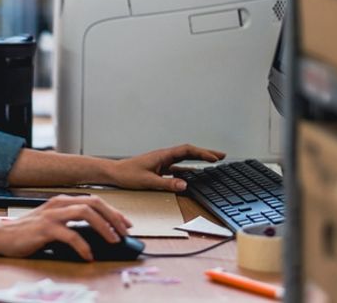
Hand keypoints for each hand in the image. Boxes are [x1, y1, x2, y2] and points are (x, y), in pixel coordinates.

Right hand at [0, 194, 131, 261]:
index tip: (125, 224)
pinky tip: (88, 255)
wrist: (2, 236)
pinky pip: (70, 235)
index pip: (94, 200)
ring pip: (85, 213)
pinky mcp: (45, 229)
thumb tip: (97, 233)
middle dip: (113, 217)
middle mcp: (59, 204)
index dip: (112, 211)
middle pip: (94, 203)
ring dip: (103, 227)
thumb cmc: (28, 232)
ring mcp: (52, 215)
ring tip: (113, 241)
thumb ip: (71, 223)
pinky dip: (83, 246)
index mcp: (62, 201)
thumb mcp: (53, 223)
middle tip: (124, 232)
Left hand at [105, 144, 225, 191]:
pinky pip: (178, 168)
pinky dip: (189, 169)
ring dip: (199, 160)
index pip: (187, 151)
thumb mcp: (148, 181)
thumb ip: (166, 183)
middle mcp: (165, 156)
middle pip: (189, 152)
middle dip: (206, 153)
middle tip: (221, 156)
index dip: (202, 153)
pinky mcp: (160, 169)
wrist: (114, 173)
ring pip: (185, 159)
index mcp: (163, 155)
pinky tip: (195, 174)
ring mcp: (163, 162)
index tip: (214, 158)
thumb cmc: (128, 174)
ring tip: (213, 162)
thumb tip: (185, 184)